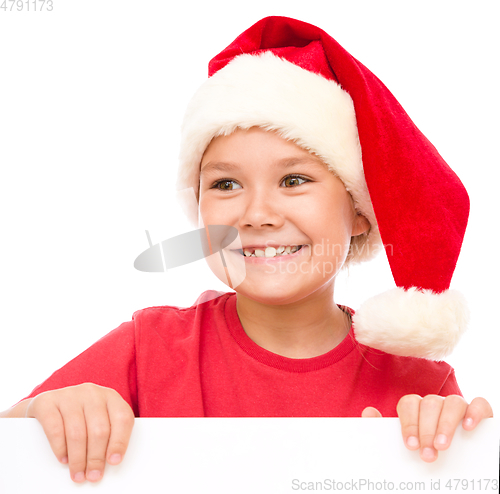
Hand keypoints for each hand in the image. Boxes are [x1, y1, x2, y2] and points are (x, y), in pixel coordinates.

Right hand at [25, 383, 134, 482]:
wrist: (48, 404)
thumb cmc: (81, 417)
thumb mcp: (98, 420)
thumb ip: (108, 435)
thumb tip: (110, 463)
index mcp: (110, 396)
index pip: (122, 418)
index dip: (120, 441)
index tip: (114, 462)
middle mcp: (92, 392)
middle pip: (99, 429)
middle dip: (96, 458)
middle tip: (94, 476)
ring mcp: (69, 394)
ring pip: (77, 432)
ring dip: (78, 459)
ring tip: (78, 474)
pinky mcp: (47, 402)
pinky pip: (55, 428)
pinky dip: (60, 448)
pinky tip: (63, 459)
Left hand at [362, 395, 492, 461]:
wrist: (450, 469)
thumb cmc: (424, 450)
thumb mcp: (403, 445)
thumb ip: (383, 429)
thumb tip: (368, 412)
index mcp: (416, 408)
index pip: (408, 403)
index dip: (409, 423)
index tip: (410, 445)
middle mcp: (436, 404)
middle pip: (429, 404)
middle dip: (426, 430)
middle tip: (427, 454)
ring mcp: (457, 407)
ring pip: (452, 402)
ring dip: (447, 424)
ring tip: (443, 446)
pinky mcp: (478, 412)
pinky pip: (479, 404)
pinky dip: (474, 412)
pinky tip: (468, 427)